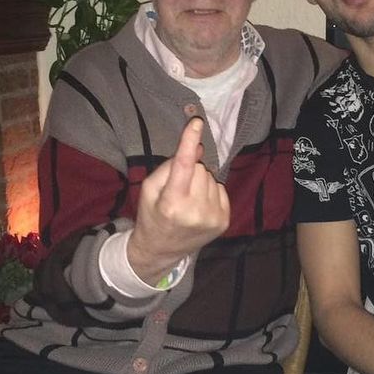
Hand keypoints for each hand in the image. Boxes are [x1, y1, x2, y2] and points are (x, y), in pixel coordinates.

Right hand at [127, 118, 229, 282]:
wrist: (162, 250)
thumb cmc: (152, 216)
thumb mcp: (149, 190)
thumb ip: (170, 167)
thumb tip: (197, 147)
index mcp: (172, 202)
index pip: (183, 165)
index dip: (189, 141)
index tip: (196, 123)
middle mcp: (195, 211)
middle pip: (199, 168)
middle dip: (189, 171)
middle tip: (178, 188)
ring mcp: (212, 217)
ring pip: (210, 177)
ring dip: (200, 182)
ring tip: (188, 199)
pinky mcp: (224, 221)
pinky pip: (220, 188)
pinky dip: (210, 192)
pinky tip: (199, 205)